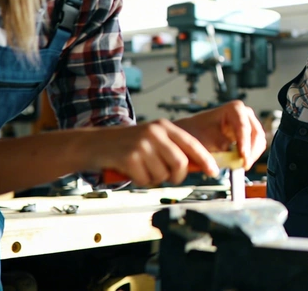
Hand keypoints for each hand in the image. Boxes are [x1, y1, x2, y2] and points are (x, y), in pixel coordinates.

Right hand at [90, 119, 218, 187]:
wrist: (93, 144)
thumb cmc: (126, 145)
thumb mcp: (152, 140)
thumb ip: (172, 149)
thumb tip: (197, 166)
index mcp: (164, 127)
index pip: (192, 144)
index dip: (206, 159)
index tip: (214, 171)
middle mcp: (155, 132)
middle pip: (181, 163)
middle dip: (177, 176)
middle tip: (167, 176)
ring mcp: (142, 144)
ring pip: (163, 175)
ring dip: (154, 178)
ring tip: (142, 169)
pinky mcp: (129, 157)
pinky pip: (145, 180)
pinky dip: (140, 181)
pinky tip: (131, 171)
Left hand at [176, 100, 265, 169]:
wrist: (190, 134)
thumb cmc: (195, 135)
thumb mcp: (206, 142)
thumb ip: (223, 151)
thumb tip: (237, 161)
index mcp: (234, 109)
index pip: (243, 127)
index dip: (245, 143)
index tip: (243, 157)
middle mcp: (244, 113)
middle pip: (256, 133)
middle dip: (251, 151)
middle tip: (244, 165)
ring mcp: (248, 123)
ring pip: (259, 140)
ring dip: (253, 154)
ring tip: (242, 166)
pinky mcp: (249, 134)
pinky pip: (256, 146)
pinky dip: (251, 155)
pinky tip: (242, 163)